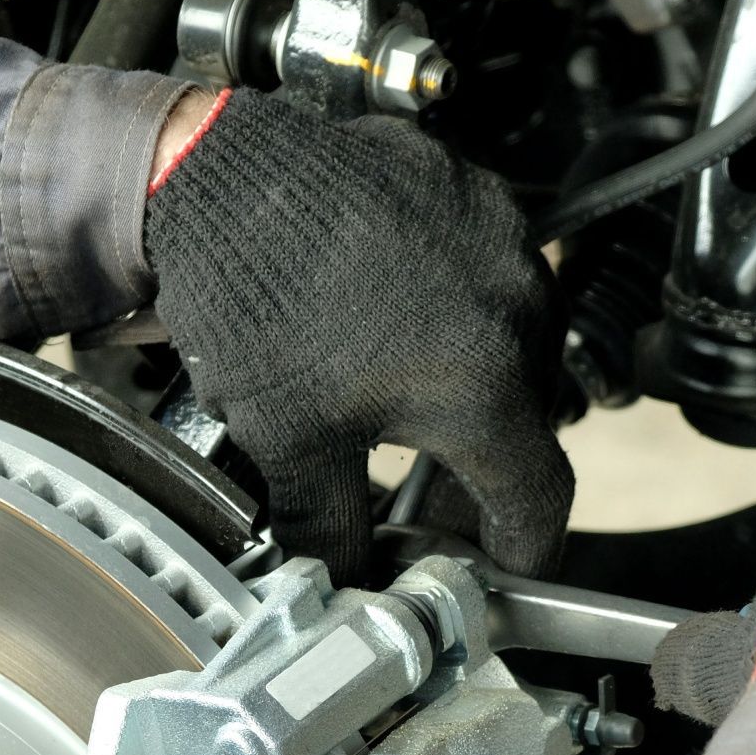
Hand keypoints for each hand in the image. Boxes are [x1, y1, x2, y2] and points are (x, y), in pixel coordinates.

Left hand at [144, 89, 572, 583]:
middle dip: (484, 465)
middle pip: (528, 420)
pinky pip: (492, 272)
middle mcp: (516, 311)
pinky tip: (398, 318)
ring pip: (516, 342)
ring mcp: (503, 242)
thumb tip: (343, 578)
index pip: (540, 498)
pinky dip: (459, 311)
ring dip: (477, 383)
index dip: (524, 546)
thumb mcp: (288, 443)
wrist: (216, 176)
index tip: (507, 562)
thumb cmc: (255, 299)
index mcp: (484, 386)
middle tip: (433, 493)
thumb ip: (329, 529)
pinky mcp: (477, 194)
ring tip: (407, 398)